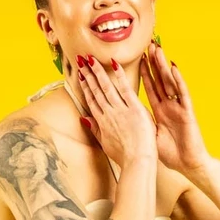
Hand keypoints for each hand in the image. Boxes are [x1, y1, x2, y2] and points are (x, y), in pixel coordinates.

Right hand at [74, 53, 156, 167]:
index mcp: (103, 122)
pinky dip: (119, 75)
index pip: (92, 100)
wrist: (137, 161)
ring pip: (106, 87)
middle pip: (96, 91)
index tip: (81, 75)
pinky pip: (125, 88)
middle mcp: (109, 114)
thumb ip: (95, 130)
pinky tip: (114, 63)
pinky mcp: (134, 108)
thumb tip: (83, 119)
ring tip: (91, 58)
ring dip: (98, 71)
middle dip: (88, 75)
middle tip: (81, 60)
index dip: (86, 87)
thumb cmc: (125, 157)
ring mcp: (121, 110)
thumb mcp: (106, 144)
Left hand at [139, 42, 210, 174]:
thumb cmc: (170, 154)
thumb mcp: (150, 136)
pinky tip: (173, 67)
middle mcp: (169, 106)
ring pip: (170, 82)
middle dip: (154, 63)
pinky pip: (182, 94)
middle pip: (160, 80)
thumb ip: (140, 124)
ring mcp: (178, 107)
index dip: (145, 73)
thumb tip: (123, 119)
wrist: (187, 164)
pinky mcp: (187, 112)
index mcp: (160, 112)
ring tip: (158, 49)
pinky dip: (178, 80)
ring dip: (164, 66)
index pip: (150, 88)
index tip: (139, 58)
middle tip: (148, 45)